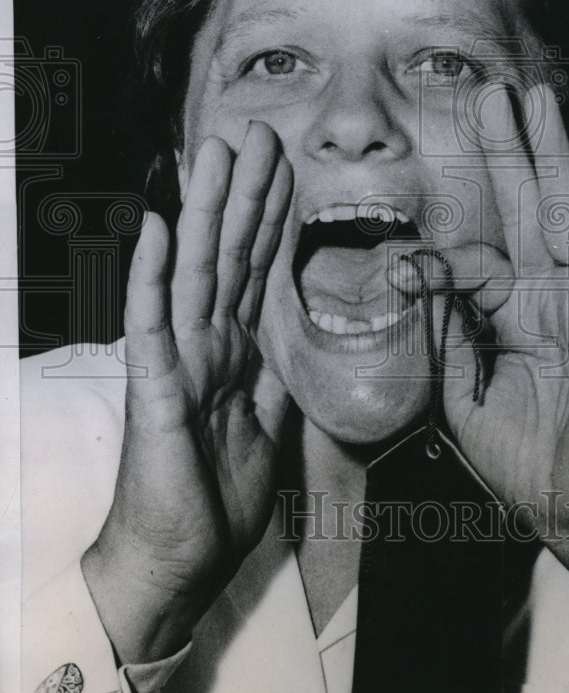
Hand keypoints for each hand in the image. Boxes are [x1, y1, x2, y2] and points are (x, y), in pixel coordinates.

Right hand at [82, 121, 292, 662]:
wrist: (179, 560)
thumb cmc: (217, 496)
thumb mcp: (270, 424)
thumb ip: (278, 371)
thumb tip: (294, 326)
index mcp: (238, 350)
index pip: (260, 270)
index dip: (275, 218)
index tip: (288, 168)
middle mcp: (208, 342)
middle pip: (232, 254)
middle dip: (248, 193)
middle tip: (260, 132)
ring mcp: (178, 359)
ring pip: (197, 270)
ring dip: (206, 210)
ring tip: (213, 151)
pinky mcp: (152, 387)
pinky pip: (151, 323)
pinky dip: (153, 274)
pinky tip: (158, 226)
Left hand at [392, 86, 568, 585]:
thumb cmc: (523, 458)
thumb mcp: (460, 398)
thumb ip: (441, 339)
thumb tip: (414, 281)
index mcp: (509, 315)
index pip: (474, 262)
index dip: (441, 255)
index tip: (404, 259)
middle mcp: (547, 298)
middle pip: (526, 210)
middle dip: (509, 153)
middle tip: (493, 95)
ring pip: (566, 216)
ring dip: (551, 159)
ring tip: (538, 103)